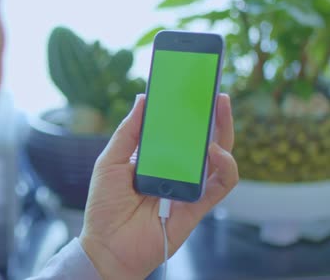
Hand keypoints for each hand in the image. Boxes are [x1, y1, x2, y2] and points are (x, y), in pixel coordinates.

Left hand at [80, 94, 237, 279]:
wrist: (106, 245)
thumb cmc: (104, 205)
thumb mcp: (110, 161)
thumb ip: (129, 132)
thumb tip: (143, 98)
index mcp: (155, 158)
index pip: (176, 130)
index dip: (186, 110)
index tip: (192, 85)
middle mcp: (176, 170)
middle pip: (203, 139)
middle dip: (212, 114)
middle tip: (215, 92)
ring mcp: (189, 187)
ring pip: (219, 158)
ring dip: (224, 133)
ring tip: (218, 111)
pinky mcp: (198, 207)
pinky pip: (221, 185)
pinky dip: (225, 166)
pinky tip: (216, 151)